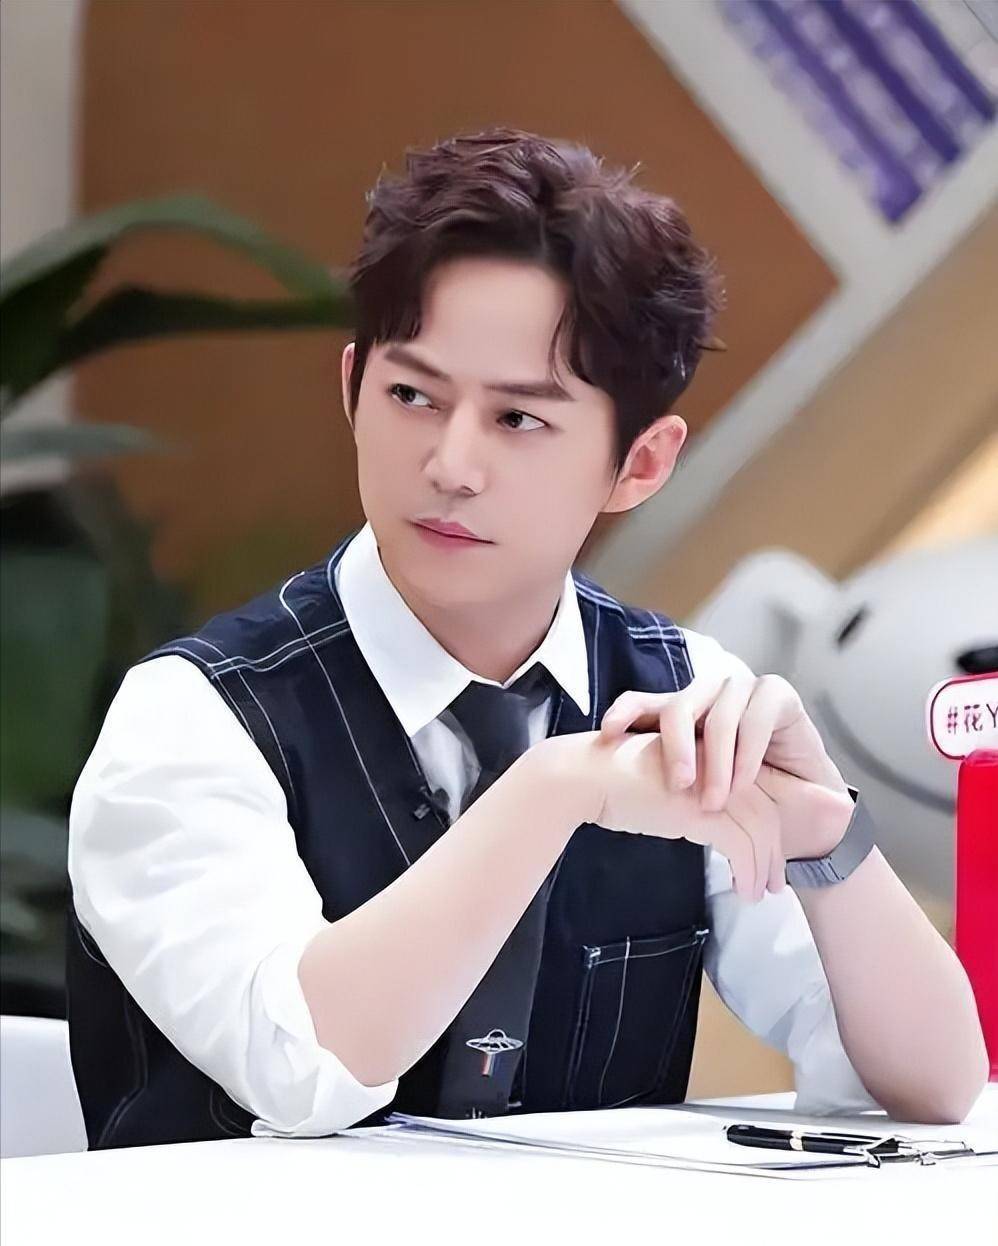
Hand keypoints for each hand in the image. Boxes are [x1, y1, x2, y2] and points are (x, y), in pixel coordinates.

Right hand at [542, 732, 850, 901]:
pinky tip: (743, 890)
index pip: (758, 794)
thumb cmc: (617, 785)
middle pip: (767, 812)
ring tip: (757, 894)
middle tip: (775, 883)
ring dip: (763, 867)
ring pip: (759, 831)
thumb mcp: (667, 787)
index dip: (770, 830)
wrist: (588, 777)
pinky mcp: (702, 807)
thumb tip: (710, 828)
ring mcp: (713, 783)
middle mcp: (720, 764)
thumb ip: (692, 800)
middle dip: (775, 852)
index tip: (770, 859)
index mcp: (714, 756)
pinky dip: (748, 872)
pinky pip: (741, 846)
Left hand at [599, 665, 849, 815]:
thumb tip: (607, 782)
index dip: (624, 713)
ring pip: (719, 717)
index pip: (642, 702)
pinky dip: (747, 756)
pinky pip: (756, 719)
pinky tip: (742, 784)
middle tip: (678, 785)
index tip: (607, 735)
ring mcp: (742, 688)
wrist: (800, 807)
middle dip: (675, 748)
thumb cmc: (739, 797)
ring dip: (717, 763)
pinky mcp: (777, 694)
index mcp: (678, 710)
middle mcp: (706, 692)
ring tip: (714, 801)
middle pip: (679, 708)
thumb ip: (661, 775)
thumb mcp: (692, 787)